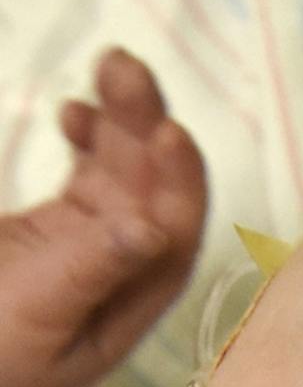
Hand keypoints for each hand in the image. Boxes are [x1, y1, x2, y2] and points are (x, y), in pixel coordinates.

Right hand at [0, 48, 205, 386]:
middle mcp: (129, 266)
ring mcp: (98, 242)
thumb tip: (150, 230)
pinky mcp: (63, 227)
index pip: (175, 231)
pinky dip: (91, 138)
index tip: (169, 132)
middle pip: (153, 187)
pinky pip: (92, 173)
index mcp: (136, 298)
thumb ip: (90, 273)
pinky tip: (77, 111)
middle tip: (126, 67)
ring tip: (114, 65)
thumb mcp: (39, 322)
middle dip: (146, 125)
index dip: (179, 180)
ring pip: (125, 171)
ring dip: (123, 119)